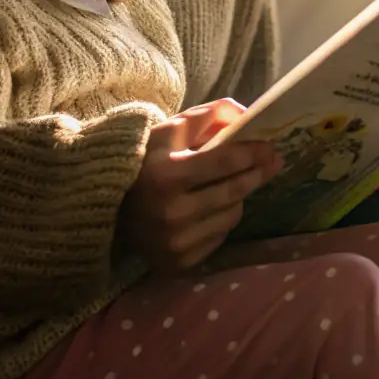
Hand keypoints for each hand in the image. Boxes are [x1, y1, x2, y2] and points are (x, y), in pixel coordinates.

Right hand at [118, 100, 280, 271]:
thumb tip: (245, 114)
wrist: (106, 210)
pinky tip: (210, 209)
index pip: (224, 162)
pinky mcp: (178, 264)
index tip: (269, 146)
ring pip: (231, 216)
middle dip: (257, 173)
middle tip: (272, 161)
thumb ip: (208, 116)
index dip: (253, 153)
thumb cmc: (143, 164)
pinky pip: (219, 238)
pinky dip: (221, 221)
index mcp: (167, 176)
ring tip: (231, 184)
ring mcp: (176, 243)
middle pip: (234, 192)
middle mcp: (172, 213)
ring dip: (237, 197)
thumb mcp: (169, 131)